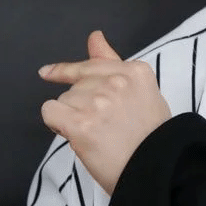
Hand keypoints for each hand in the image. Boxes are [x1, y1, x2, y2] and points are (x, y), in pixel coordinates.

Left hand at [40, 30, 170, 194]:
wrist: (157, 170)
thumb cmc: (152, 137)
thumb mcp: (143, 92)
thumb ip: (113, 63)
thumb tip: (95, 35)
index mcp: (135, 71)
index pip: (92, 65)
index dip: (68, 71)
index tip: (48, 73)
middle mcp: (116, 81)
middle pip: (77, 86)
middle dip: (82, 105)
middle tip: (103, 128)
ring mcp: (97, 101)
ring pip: (64, 100)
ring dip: (73, 117)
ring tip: (98, 136)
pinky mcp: (80, 123)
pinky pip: (51, 112)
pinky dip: (56, 123)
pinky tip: (74, 134)